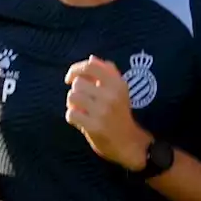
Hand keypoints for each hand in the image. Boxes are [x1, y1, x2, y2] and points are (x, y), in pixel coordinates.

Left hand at [64, 56, 150, 171]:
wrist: (130, 143)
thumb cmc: (120, 114)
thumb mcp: (120, 90)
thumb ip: (107, 73)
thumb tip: (92, 58)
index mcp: (118, 83)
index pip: (91, 66)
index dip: (76, 69)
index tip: (70, 78)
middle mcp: (112, 95)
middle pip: (78, 83)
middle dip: (77, 92)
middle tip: (84, 102)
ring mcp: (103, 111)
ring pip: (72, 97)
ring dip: (73, 105)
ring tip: (82, 111)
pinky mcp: (95, 126)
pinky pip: (71, 114)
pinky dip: (73, 118)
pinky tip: (82, 121)